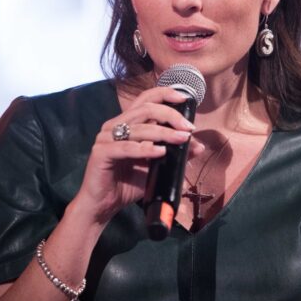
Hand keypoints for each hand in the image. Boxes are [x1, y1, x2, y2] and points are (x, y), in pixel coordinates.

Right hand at [73, 86, 202, 224]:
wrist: (104, 206)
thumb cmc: (128, 183)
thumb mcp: (157, 167)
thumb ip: (176, 155)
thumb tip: (199, 146)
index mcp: (126, 122)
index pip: (145, 98)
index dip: (165, 94)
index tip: (184, 99)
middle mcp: (115, 125)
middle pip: (145, 109)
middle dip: (170, 115)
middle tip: (188, 127)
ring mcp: (106, 138)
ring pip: (139, 128)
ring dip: (164, 133)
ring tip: (181, 139)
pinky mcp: (101, 153)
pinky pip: (126, 147)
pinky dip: (145, 149)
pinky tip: (160, 152)